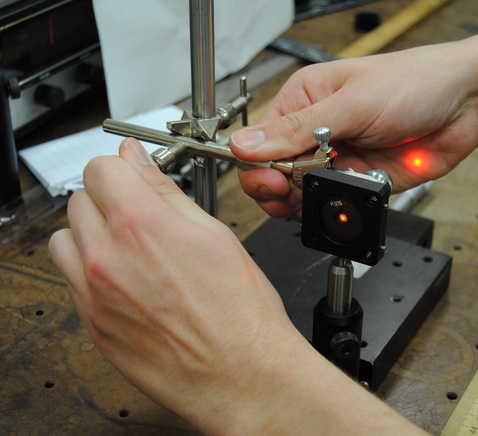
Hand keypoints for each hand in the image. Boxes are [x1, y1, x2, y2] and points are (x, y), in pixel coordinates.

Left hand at [48, 138, 427, 433]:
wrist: (241, 374)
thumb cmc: (240, 313)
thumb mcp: (213, 234)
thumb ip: (165, 193)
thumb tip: (138, 162)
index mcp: (141, 225)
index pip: (101, 168)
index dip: (121, 168)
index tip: (132, 176)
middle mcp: (107, 258)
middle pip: (79, 200)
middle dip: (108, 199)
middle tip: (139, 215)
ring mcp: (93, 295)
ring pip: (66, 239)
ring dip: (90, 234)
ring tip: (129, 248)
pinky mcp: (92, 325)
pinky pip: (72, 280)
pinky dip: (91, 270)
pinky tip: (129, 280)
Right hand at [230, 42, 477, 217]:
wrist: (467, 104)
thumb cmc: (414, 83)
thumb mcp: (351, 103)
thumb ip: (296, 130)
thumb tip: (245, 144)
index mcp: (303, 101)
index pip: (261, 142)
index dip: (258, 166)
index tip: (269, 181)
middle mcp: (315, 132)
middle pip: (275, 173)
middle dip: (278, 188)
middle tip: (289, 193)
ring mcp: (337, 159)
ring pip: (301, 194)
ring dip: (304, 203)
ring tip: (317, 198)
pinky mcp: (358, 181)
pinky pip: (333, 204)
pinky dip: (332, 210)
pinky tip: (341, 203)